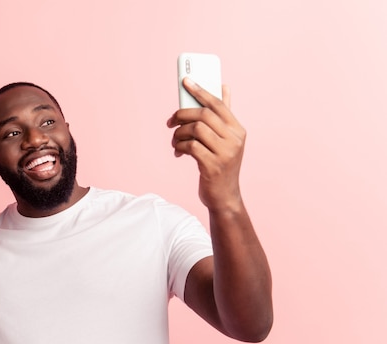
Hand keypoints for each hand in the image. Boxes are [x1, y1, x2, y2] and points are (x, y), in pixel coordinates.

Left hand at [167, 78, 246, 211]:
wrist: (224, 196)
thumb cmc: (221, 165)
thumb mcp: (226, 140)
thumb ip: (224, 115)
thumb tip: (224, 86)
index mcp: (238, 130)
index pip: (218, 104)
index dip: (201, 90)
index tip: (185, 81)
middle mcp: (234, 139)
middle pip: (204, 115)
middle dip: (182, 115)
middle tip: (171, 122)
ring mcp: (225, 153)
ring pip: (196, 129)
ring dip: (179, 134)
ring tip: (175, 142)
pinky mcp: (213, 166)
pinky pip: (190, 147)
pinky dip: (180, 147)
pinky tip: (178, 152)